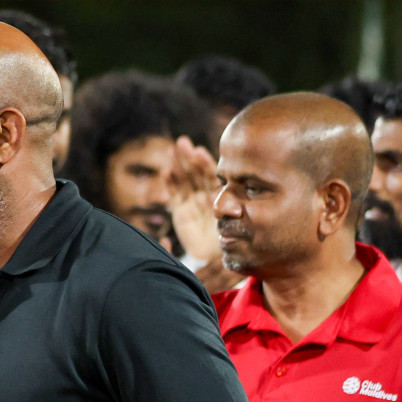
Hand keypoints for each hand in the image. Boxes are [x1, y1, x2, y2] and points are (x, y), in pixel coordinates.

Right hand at [170, 136, 222, 265]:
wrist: (216, 260)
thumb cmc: (232, 241)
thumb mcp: (236, 225)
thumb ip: (231, 214)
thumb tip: (232, 207)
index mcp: (222, 196)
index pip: (211, 176)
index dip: (204, 163)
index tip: (200, 151)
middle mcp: (207, 197)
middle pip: (196, 173)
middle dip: (188, 158)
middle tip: (182, 141)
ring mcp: (193, 203)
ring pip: (184, 180)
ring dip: (178, 165)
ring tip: (172, 149)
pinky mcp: (182, 213)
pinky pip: (175, 195)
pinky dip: (170, 184)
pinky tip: (166, 172)